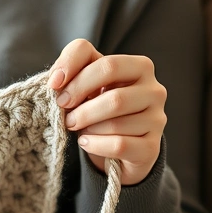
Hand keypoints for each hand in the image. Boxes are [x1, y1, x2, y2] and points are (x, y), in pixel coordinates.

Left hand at [47, 39, 166, 184]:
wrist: (115, 144)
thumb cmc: (97, 103)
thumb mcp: (85, 78)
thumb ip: (72, 66)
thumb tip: (56, 79)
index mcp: (140, 67)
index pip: (108, 65)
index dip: (76, 76)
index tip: (54, 88)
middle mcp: (155, 91)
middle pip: (115, 98)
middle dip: (82, 110)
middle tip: (65, 116)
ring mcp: (157, 120)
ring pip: (116, 125)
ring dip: (88, 129)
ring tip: (78, 129)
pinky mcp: (151, 147)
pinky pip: (119, 146)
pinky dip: (95, 145)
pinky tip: (86, 142)